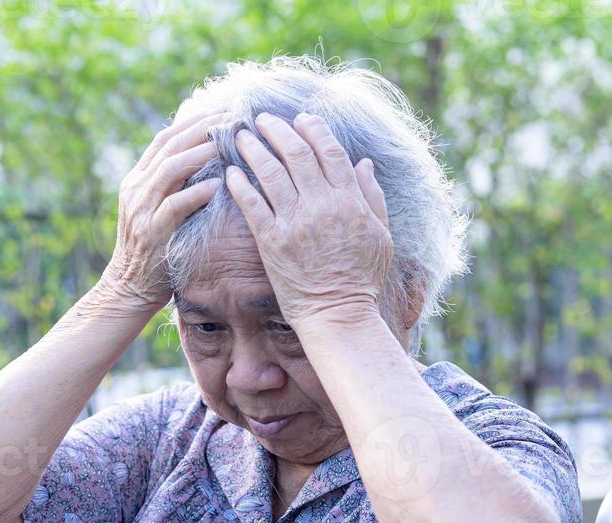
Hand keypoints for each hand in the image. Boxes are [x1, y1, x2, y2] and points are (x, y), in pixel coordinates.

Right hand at [97, 107, 226, 314]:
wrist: (129, 288)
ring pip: (170, 169)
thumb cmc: (153, 251)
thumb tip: (206, 161)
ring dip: (199, 153)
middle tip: (230, 116)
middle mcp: (137, 188)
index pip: (165, 139)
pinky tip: (217, 185)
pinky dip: (195, 193)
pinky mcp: (151, 232)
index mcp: (138, 179)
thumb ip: (174, 186)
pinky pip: (174, 206)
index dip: (193, 120)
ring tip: (225, 143)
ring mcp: (141, 209)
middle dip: (200, 128)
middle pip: (169, 146)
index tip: (221, 109)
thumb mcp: (158, 210)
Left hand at [224, 111, 391, 327]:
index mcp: (349, 200)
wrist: (337, 314)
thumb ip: (372, 196)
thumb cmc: (362, 278)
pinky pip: (252, 204)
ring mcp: (295, 222)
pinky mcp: (272, 241)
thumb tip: (364, 163)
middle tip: (261, 118)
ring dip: (253, 148)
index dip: (313, 129)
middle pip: (296, 153)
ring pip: (270, 172)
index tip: (301, 118)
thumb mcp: (381, 234)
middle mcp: (321, 205)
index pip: (329, 150)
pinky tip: (231, 172)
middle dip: (276, 129)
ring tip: (240, 136)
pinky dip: (240, 184)